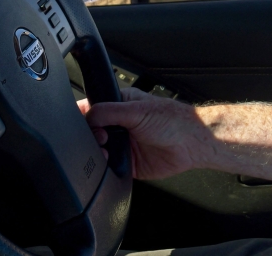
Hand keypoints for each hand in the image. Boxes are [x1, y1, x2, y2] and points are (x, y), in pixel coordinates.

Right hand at [78, 87, 206, 179]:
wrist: (192, 145)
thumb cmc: (173, 121)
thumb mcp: (137, 110)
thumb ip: (109, 111)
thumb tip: (87, 115)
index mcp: (121, 105)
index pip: (94, 107)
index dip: (83, 114)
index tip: (79, 121)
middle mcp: (120, 124)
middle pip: (92, 131)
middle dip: (90, 136)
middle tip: (100, 137)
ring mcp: (123, 144)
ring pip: (98, 150)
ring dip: (97, 152)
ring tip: (106, 150)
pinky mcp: (128, 163)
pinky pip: (109, 167)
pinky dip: (105, 167)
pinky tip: (110, 162)